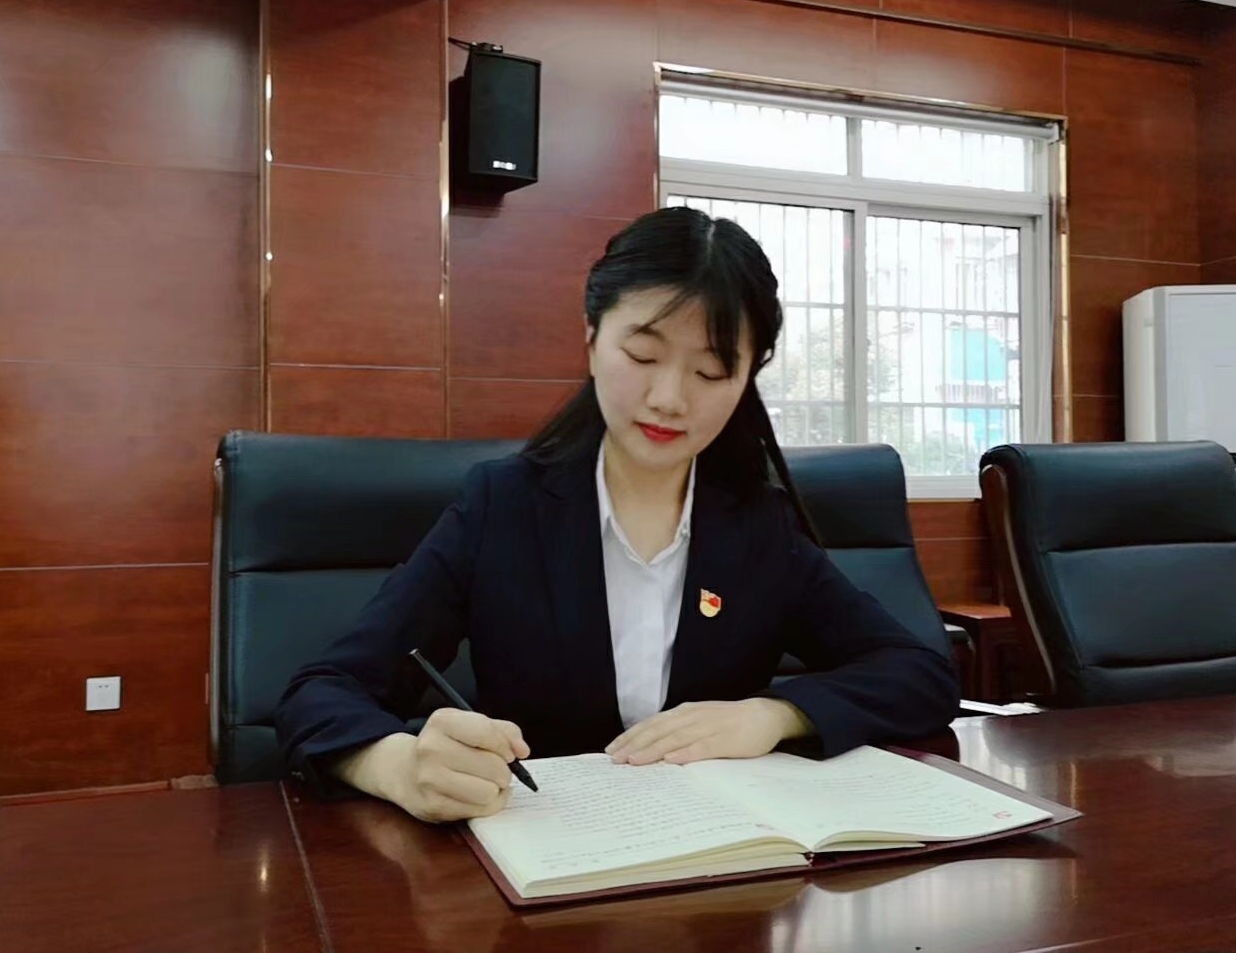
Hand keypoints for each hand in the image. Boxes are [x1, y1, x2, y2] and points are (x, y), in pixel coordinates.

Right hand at [350, 709, 529, 823]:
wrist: (404, 771)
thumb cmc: (447, 745)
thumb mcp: (471, 726)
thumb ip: (503, 731)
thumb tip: (522, 751)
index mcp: (442, 722)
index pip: (487, 733)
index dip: (506, 746)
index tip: (508, 752)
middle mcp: (431, 748)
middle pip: (493, 766)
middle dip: (503, 771)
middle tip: (495, 770)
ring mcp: (429, 780)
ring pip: (488, 792)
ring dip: (495, 790)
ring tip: (486, 783)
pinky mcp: (433, 806)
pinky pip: (479, 810)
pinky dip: (486, 805)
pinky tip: (476, 796)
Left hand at [605, 698, 811, 765]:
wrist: (765, 714)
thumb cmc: (728, 723)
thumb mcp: (698, 722)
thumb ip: (677, 731)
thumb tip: (650, 747)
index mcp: (684, 713)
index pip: (651, 724)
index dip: (630, 736)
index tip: (611, 749)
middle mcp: (692, 717)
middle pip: (658, 731)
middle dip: (634, 745)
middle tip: (614, 759)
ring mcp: (708, 727)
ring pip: (675, 739)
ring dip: (653, 750)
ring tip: (634, 761)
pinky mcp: (726, 740)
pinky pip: (703, 747)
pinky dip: (686, 753)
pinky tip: (672, 760)